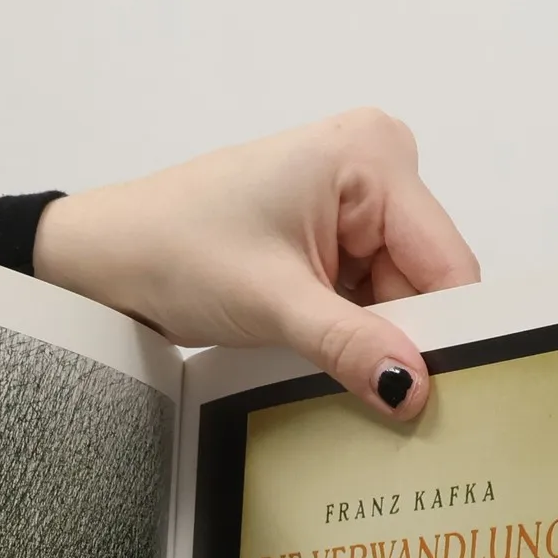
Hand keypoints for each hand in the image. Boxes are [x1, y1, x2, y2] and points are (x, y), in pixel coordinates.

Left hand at [34, 109, 478, 421]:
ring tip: (333, 367)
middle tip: (385, 401)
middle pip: (427, 281)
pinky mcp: (333, 234)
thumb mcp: (275, 306)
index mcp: (373, 155)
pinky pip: (370, 296)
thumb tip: (413, 388)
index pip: (448, 262)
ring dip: (375, 340)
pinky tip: (328, 355)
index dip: (448, 331)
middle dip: (404, 338)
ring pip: (400, 297)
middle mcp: (375, 165)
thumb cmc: (175, 250)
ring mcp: (355, 201)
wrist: (110, 256)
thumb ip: (353, 346)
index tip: (441, 395)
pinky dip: (355, 332)